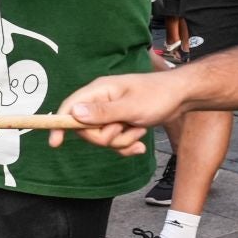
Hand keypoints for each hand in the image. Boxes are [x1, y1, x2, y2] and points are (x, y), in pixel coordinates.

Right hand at [48, 71, 190, 153]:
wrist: (181, 97)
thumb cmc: (158, 96)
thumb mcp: (131, 107)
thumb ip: (103, 113)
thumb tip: (74, 114)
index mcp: (99, 90)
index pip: (70, 107)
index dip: (60, 123)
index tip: (55, 142)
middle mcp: (101, 101)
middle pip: (86, 129)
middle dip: (106, 137)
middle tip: (124, 129)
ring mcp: (111, 113)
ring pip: (102, 138)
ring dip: (121, 141)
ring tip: (138, 130)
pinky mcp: (120, 123)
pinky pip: (114, 142)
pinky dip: (127, 146)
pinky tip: (140, 144)